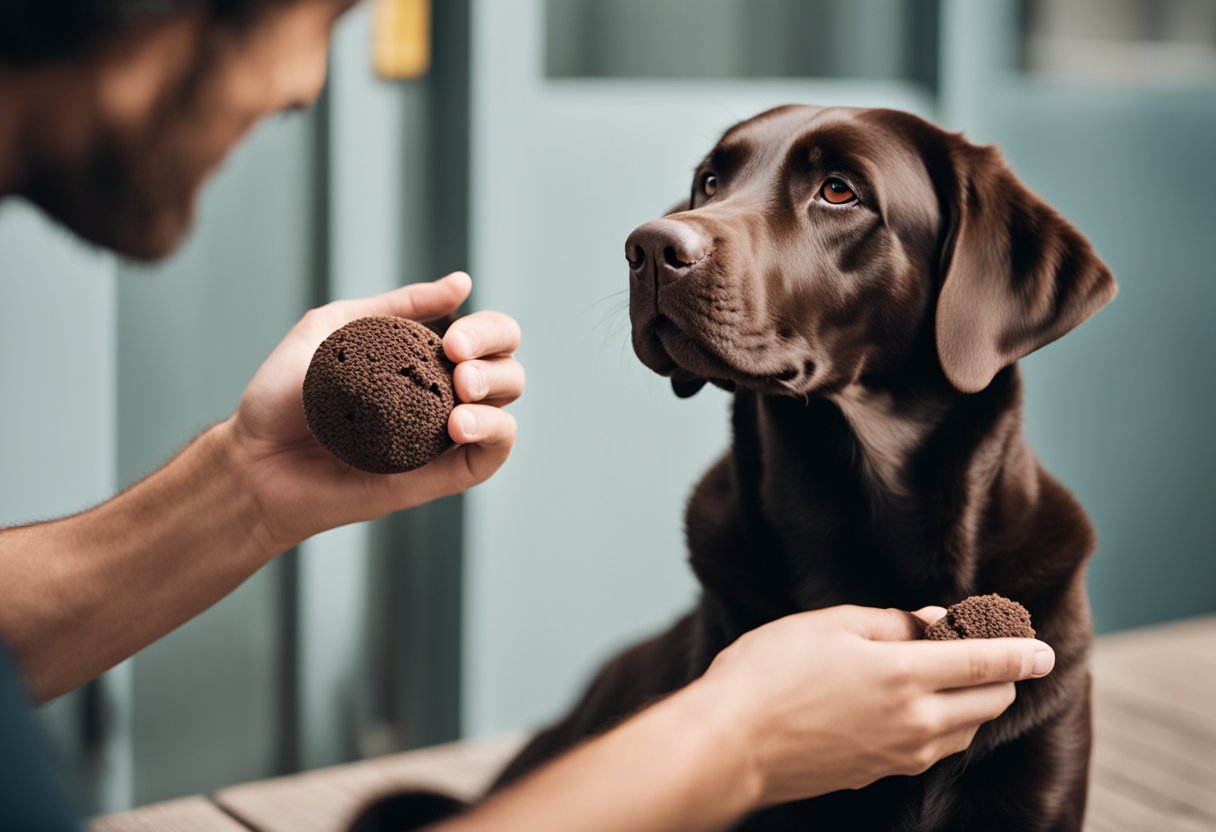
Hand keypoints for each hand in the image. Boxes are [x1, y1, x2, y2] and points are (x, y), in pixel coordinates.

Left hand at [225, 272, 523, 552]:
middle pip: (508, 368)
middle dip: (493, 356)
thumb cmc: (286, 394)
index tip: (450, 338)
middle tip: (453, 361)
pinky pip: (491, 456)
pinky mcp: (439, 476)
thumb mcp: (336, 326)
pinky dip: (493, 433)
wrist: (255, 457)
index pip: (489, 337)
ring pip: (506, 408)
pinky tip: (460, 425)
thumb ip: (399, 305)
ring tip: (459, 393)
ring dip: (495, 390)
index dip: (487, 330)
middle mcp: (443, 396)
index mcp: (425, 358)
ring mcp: (443, 437)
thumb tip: (463, 284)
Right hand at [698, 605, 1054, 806]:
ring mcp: (899, 754)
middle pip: (988, 702)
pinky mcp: (879, 773)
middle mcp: (915, 721)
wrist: (731, 744)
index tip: (1044, 649)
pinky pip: (933, 749)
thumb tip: (935, 622)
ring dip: (974, 702)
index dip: (1021, 653)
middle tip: (990, 650)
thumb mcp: (829, 625)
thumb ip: (890, 622)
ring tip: (955, 675)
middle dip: (1000, 676)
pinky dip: (944, 724)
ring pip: (965, 730)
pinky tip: (920, 707)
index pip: (987, 663)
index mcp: (905, 675)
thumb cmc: (770, 672)